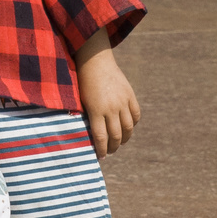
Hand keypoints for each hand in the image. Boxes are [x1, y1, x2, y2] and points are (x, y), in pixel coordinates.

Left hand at [76, 30, 140, 156]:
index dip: (101, 150)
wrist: (95, 60)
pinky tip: (128, 127)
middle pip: (116, 135)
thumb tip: (90, 134)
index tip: (100, 157)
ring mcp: (123, 102)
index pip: (101, 138)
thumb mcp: (81, 101)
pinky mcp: (130, 95)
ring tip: (119, 142)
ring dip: (124, 138)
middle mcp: (111, 108)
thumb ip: (87, 116)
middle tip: (109, 152)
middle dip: (113, 147)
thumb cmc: (82, 81)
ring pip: (128, 127)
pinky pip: (136, 114)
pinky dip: (133, 124)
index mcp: (96, 111)